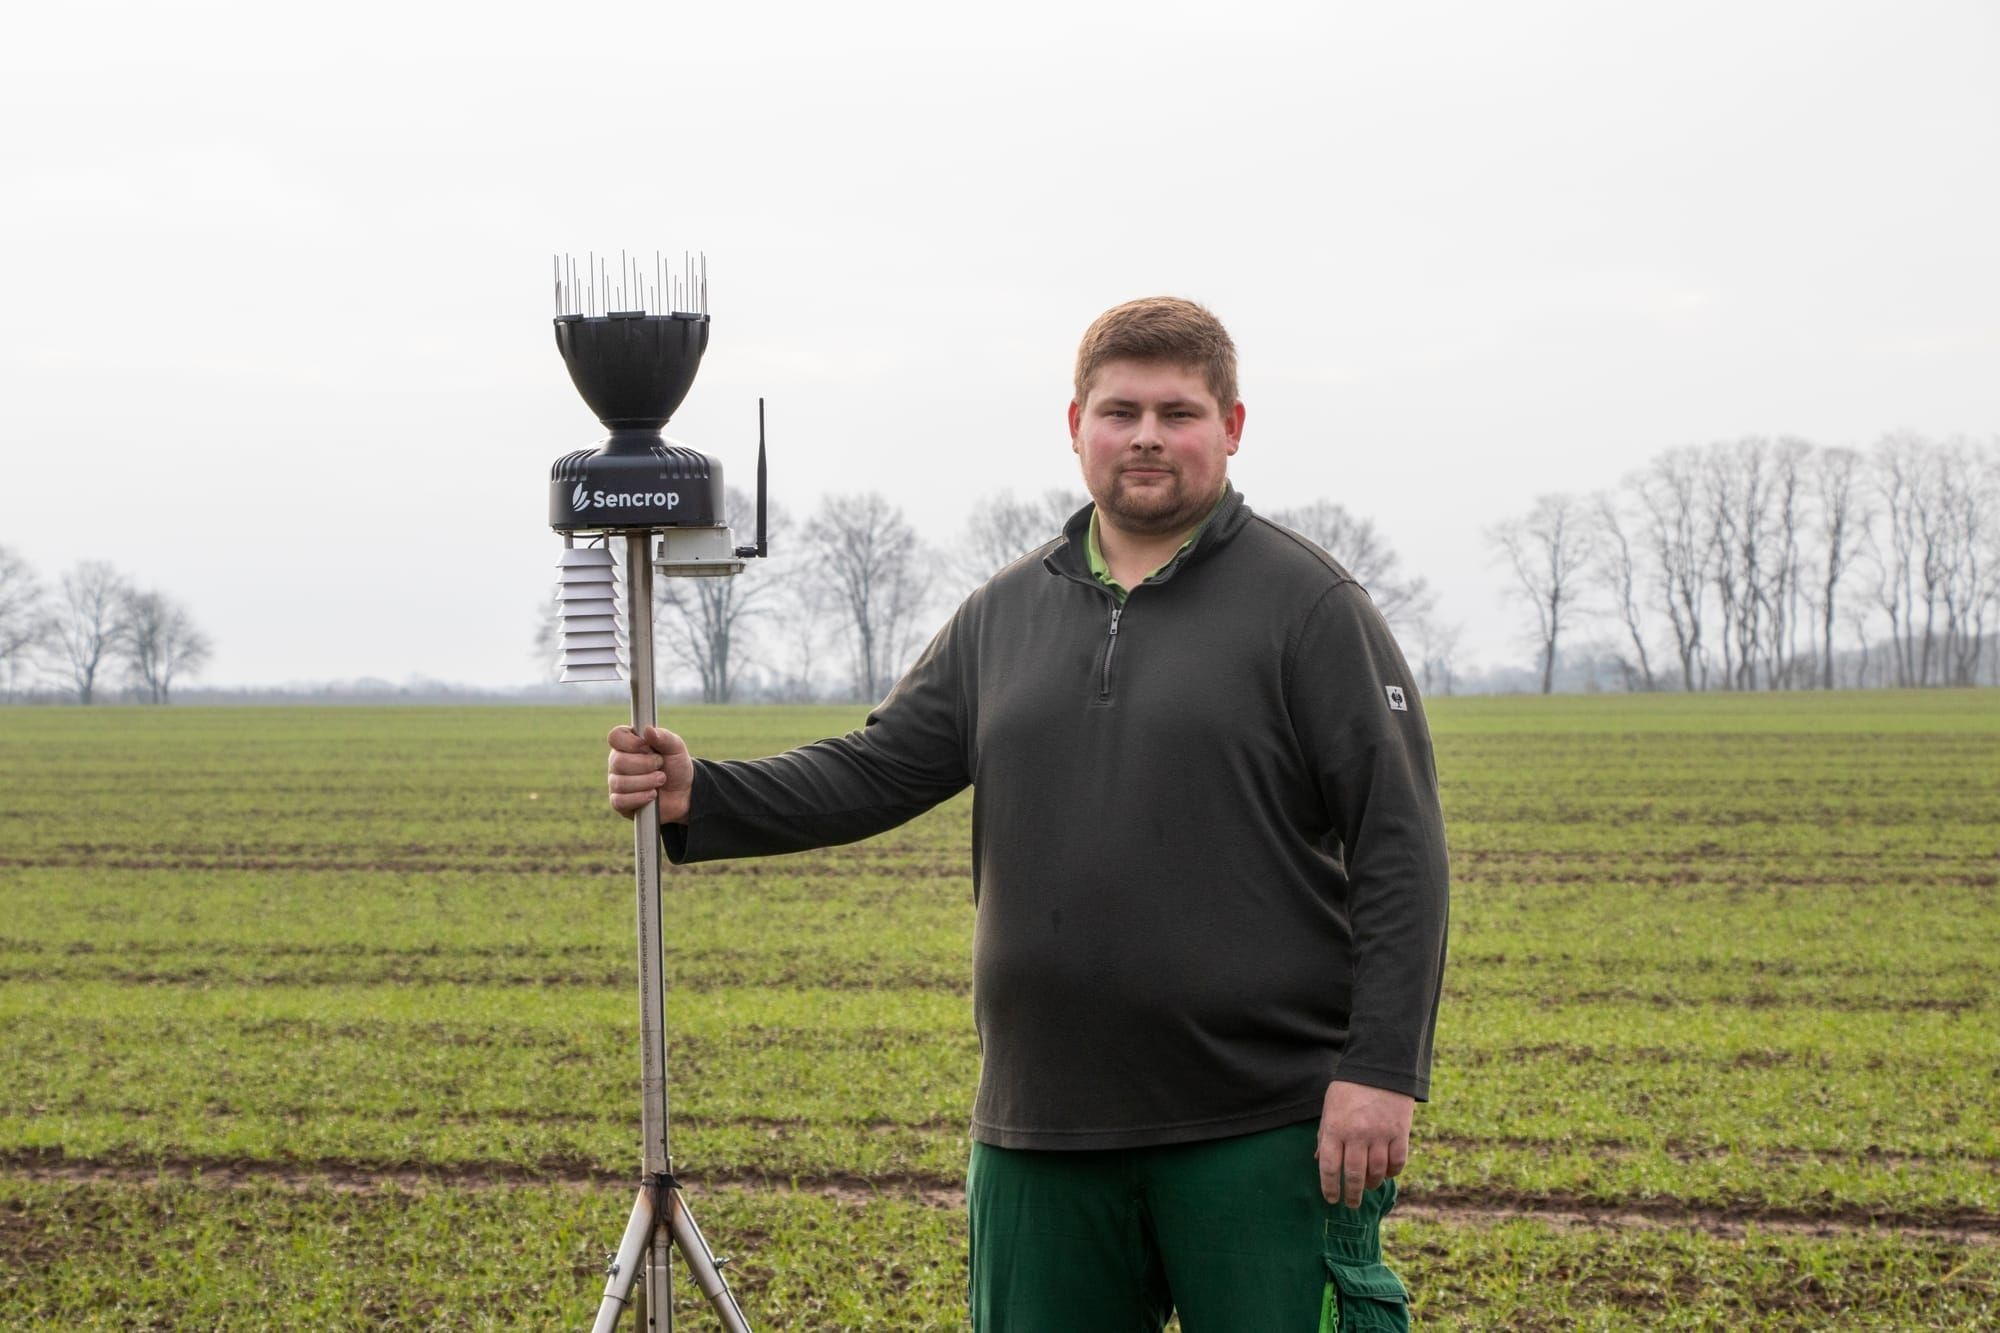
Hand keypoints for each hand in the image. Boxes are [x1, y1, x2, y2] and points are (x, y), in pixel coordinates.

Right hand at [606, 725, 693, 822]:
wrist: (684, 792)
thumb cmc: (676, 766)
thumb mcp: (676, 748)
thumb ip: (663, 737)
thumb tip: (647, 729)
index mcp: (628, 744)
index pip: (615, 737)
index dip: (631, 743)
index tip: (648, 748)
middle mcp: (617, 762)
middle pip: (618, 761)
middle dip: (645, 765)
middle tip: (660, 766)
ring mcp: (616, 782)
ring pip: (620, 783)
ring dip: (646, 782)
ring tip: (661, 780)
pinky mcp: (619, 802)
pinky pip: (619, 801)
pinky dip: (640, 798)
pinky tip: (652, 795)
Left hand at [1315, 1080, 1413, 1207]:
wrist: (1380, 1066)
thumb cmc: (1350, 1088)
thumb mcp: (1330, 1107)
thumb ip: (1324, 1134)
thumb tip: (1318, 1160)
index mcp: (1335, 1128)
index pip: (1328, 1167)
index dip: (1329, 1187)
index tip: (1331, 1199)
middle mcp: (1356, 1135)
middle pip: (1353, 1175)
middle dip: (1351, 1194)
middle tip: (1351, 1204)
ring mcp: (1379, 1135)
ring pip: (1376, 1172)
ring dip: (1372, 1184)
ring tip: (1368, 1187)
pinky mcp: (1399, 1133)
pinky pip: (1397, 1162)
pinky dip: (1392, 1172)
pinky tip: (1387, 1173)